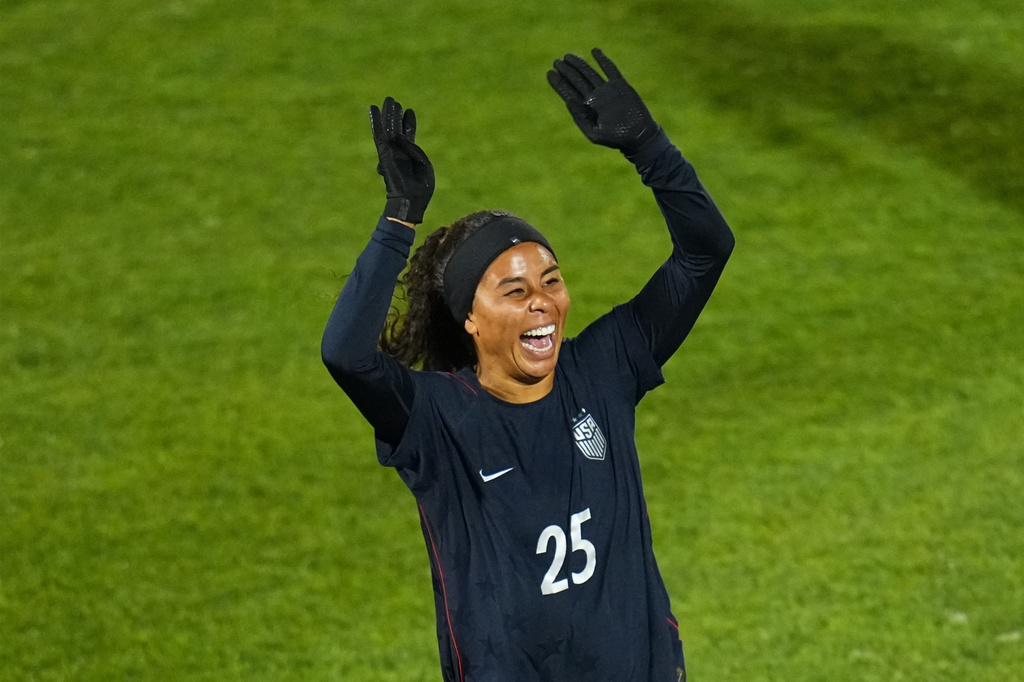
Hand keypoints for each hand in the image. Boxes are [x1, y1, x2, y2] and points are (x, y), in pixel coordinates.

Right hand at [369, 97, 434, 223]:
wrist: (411, 202)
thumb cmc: (421, 188)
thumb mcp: (425, 165)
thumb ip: (414, 148)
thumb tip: (399, 135)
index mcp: (411, 156)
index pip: (408, 135)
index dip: (409, 123)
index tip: (409, 111)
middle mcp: (399, 152)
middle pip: (396, 129)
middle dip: (395, 115)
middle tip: (393, 101)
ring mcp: (391, 152)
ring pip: (388, 129)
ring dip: (388, 114)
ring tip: (389, 100)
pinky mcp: (384, 154)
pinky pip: (378, 134)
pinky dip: (376, 121)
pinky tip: (373, 108)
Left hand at [547, 48, 658, 154]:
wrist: (638, 136)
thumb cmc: (615, 139)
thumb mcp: (594, 133)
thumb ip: (580, 118)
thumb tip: (569, 100)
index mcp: (586, 109)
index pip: (569, 92)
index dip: (559, 83)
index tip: (550, 73)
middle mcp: (595, 97)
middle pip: (577, 80)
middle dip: (566, 71)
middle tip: (556, 62)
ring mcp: (607, 90)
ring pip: (589, 73)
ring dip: (579, 64)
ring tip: (568, 56)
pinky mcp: (620, 85)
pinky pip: (610, 69)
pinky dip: (603, 60)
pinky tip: (594, 51)